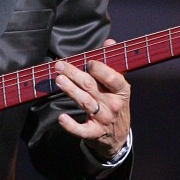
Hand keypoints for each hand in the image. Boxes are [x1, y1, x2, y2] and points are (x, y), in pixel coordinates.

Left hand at [54, 39, 130, 160]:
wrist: (118, 137)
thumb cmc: (115, 103)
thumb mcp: (118, 85)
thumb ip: (112, 63)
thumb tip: (109, 42)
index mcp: (121, 90)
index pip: (112, 78)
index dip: (101, 70)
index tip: (89, 61)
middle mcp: (113, 104)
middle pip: (92, 87)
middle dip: (75, 74)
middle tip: (59, 66)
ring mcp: (103, 119)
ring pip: (85, 102)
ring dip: (71, 90)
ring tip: (58, 80)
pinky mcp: (94, 133)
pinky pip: (81, 130)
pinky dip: (71, 125)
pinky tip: (62, 118)